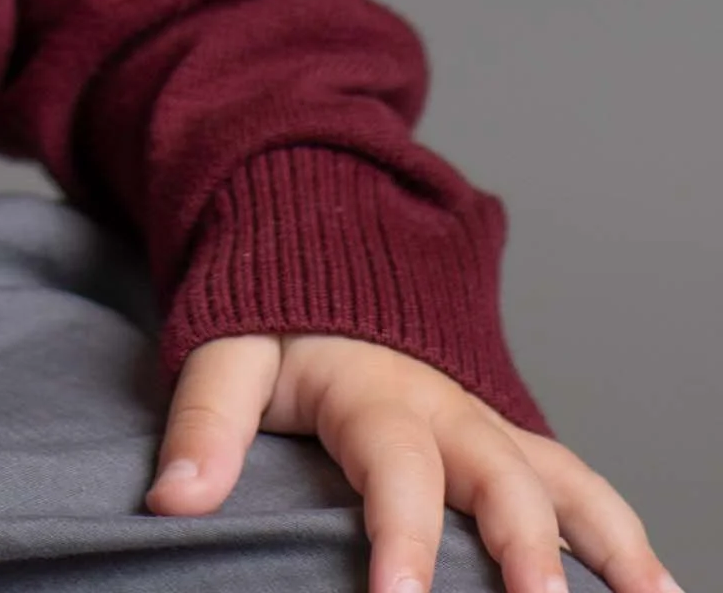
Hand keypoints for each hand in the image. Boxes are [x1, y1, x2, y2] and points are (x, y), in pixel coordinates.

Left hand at [147, 333, 677, 592]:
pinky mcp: (515, 441)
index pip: (395, 469)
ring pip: (568, 482)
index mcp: (376, 393)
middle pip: (504, 480)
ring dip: (612, 547)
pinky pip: (583, 487)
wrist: (325, 246)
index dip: (400, 536)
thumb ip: (203, 421)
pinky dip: (626, 539)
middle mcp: (450, 412)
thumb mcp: (225, 353)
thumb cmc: (274, 320)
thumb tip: (171, 499)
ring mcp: (492, 427)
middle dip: (529, 552)